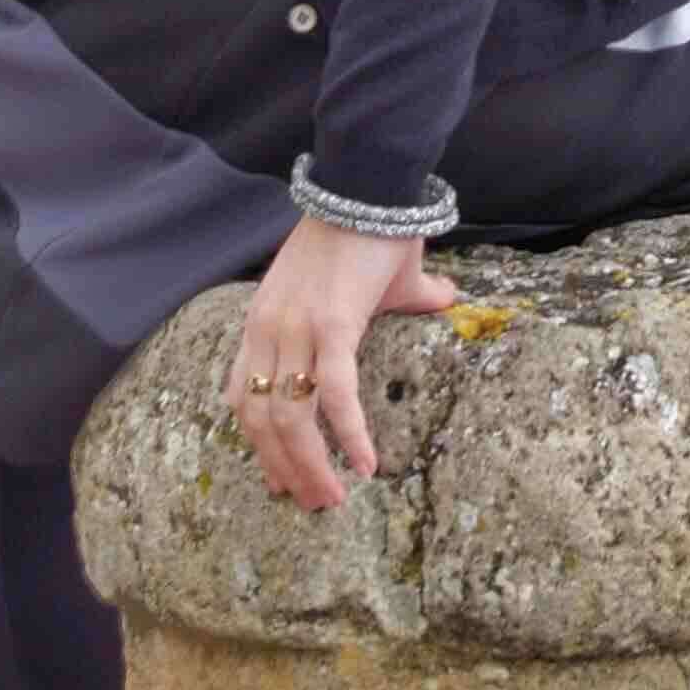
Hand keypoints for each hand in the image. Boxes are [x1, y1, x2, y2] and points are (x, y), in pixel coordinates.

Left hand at [223, 216, 450, 512]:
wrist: (370, 185)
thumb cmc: (372, 228)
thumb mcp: (371, 279)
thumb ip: (404, 299)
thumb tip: (446, 299)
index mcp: (264, 323)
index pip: (243, 397)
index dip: (258, 444)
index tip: (278, 478)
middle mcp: (269, 331)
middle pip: (261, 421)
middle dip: (284, 469)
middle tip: (311, 503)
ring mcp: (296, 328)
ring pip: (289, 419)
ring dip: (310, 467)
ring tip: (333, 499)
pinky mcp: (332, 324)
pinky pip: (333, 394)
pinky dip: (347, 434)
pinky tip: (365, 464)